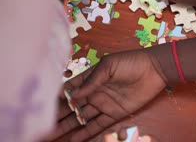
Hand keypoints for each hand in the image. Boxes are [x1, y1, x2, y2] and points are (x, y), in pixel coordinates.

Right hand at [49, 51, 166, 141]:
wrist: (155, 69)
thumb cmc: (131, 62)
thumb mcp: (109, 65)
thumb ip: (91, 80)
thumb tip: (73, 95)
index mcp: (90, 78)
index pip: (69, 89)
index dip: (56, 98)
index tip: (40, 106)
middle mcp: (94, 92)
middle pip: (72, 106)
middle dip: (57, 115)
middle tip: (41, 126)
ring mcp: (103, 104)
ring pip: (82, 117)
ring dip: (67, 126)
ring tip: (51, 135)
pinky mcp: (115, 113)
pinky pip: (98, 125)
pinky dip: (86, 133)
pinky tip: (73, 139)